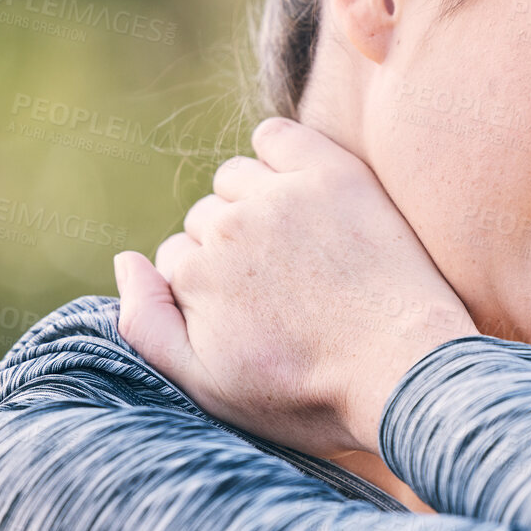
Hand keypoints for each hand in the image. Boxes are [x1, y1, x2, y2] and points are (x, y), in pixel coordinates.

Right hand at [114, 117, 477, 457]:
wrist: (404, 374)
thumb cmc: (309, 395)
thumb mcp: (208, 388)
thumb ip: (147, 326)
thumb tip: (126, 260)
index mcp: (194, 276)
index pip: (177, 261)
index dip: (211, 289)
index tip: (254, 314)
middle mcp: (228, 226)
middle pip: (205, 220)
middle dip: (230, 250)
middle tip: (283, 289)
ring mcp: (280, 196)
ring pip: (236, 179)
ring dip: (252, 203)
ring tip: (297, 247)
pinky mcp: (331, 173)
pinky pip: (277, 135)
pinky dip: (277, 152)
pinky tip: (300, 186)